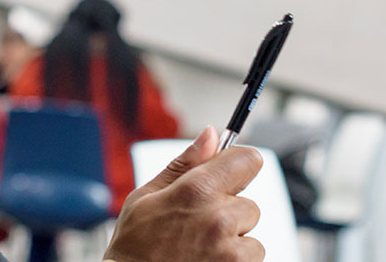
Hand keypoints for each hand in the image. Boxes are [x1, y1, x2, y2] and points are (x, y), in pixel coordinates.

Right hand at [103, 126, 263, 261]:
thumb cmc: (133, 245)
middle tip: (197, 223)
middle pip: (249, 201)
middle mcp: (219, 218)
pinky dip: (235, 258)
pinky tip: (207, 259)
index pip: (248, 160)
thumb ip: (184, 163)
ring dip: (233, 236)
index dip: (239, 163)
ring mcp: (230, 250)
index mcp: (197, 190)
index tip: (230, 172)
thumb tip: (210, 135)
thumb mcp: (146, 196)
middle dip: (228, 209)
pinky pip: (251, 255)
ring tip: (200, 245)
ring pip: (250, 231)